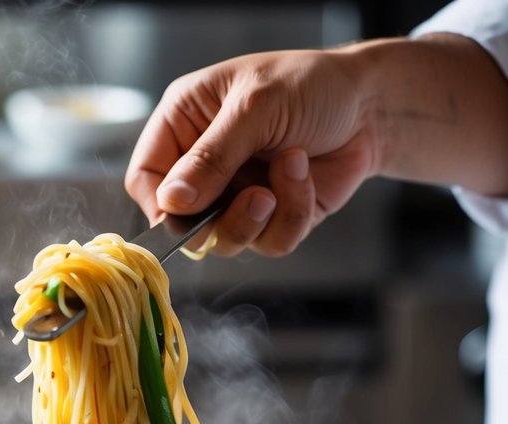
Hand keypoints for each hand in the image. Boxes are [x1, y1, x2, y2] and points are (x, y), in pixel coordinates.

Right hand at [125, 48, 377, 257]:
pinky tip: (304, 173)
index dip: (160, 202)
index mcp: (185, 124)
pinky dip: (291, 214)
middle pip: (182, 222)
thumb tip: (171, 203)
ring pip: (224, 242)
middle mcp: (205, 165)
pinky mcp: (271, 220)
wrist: (370, 105)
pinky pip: (268, 243)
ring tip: (287, 174)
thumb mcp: (255, 108)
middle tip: (255, 197)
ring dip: (257, 218)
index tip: (185, 211)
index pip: (146, 178)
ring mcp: (237, 196)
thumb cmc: (310, 86)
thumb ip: (211, 158)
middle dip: (219, 218)